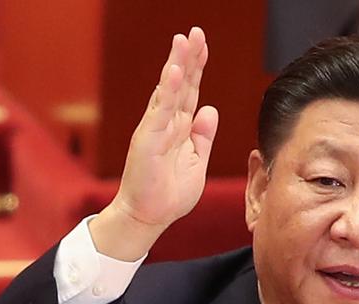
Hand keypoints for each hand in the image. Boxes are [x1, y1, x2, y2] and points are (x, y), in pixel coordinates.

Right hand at [90, 27, 217, 260]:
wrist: (150, 217)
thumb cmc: (170, 193)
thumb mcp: (197, 162)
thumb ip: (203, 137)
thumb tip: (210, 109)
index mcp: (180, 128)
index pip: (190, 92)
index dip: (198, 68)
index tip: (203, 45)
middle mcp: (166, 123)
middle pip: (181, 84)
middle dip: (188, 57)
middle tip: (195, 32)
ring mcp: (155, 129)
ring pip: (168, 92)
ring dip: (176, 65)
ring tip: (183, 41)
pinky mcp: (147, 140)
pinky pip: (160, 112)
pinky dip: (167, 92)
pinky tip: (174, 72)